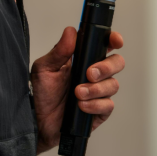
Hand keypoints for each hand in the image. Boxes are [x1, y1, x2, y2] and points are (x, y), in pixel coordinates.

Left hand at [31, 26, 124, 153]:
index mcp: (83, 59)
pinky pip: (108, 105)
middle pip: (117, 62)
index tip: (116, 41)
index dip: (114, 40)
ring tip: (78, 93)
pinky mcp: (101, 110)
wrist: (39, 123)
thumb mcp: (45, 69)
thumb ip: (59, 51)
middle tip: (90, 73)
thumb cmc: (43, 95)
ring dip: (96, 89)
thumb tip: (70, 31)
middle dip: (107, 67)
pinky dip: (95, 104)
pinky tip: (81, 106)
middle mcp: (94, 74)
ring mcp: (99, 92)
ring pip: (113, 85)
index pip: (104, 44)